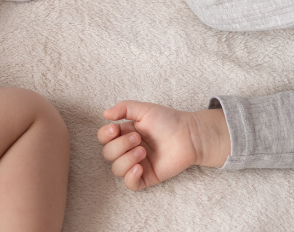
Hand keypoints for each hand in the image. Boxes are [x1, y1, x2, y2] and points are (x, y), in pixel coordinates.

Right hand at [97, 101, 229, 190]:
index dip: (105, 135)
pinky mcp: (147, 177)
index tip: (115, 128)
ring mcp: (136, 164)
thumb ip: (123, 108)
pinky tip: (139, 167)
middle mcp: (128, 149)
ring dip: (126, 159)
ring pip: (116, 169)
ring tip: (143, 151)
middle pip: (108, 153)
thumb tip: (104, 114)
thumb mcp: (144, 109)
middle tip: (138, 138)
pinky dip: (130, 177)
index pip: (104, 138)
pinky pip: (130, 184)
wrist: (189, 135)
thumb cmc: (169, 120)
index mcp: (125, 133)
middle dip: (120, 145)